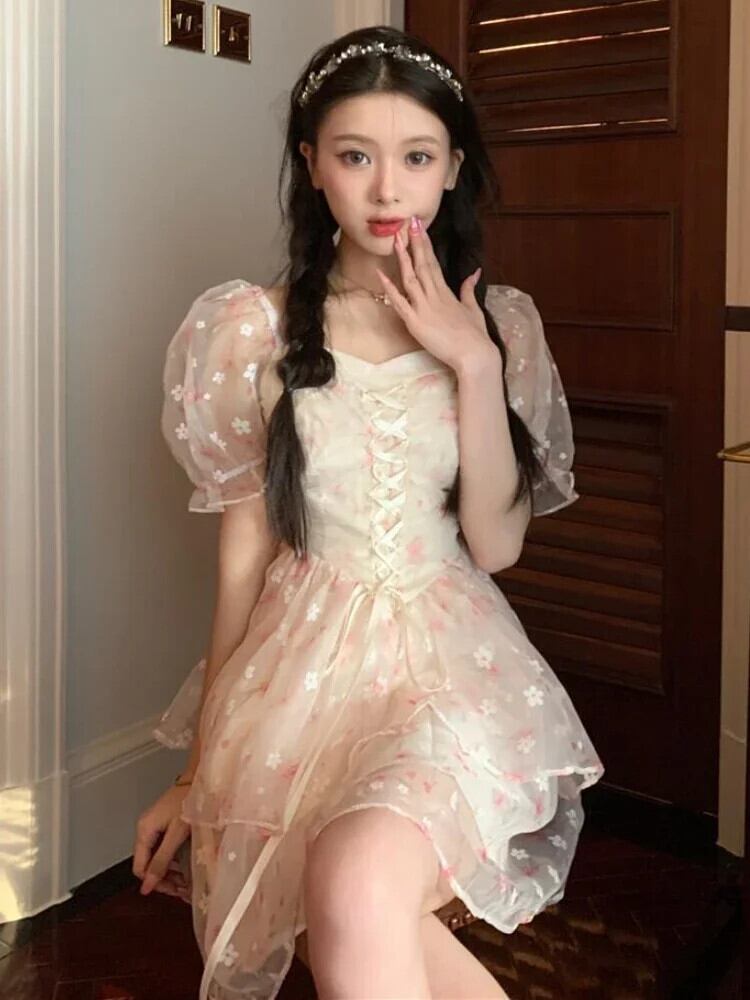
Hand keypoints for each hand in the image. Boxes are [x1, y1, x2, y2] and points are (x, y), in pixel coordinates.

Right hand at [133, 784, 191, 900]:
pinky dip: (173, 859)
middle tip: (180, 889)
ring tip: (186, 880)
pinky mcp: (165, 824)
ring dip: (170, 871)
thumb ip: (162, 860)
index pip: (140, 868)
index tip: (171, 891)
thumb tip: (148, 884)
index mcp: (144, 831)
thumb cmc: (189, 799)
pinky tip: (186, 865)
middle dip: (163, 878)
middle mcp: (146, 829)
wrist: (200, 779)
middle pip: (147, 864)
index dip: (153, 882)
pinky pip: (164, 848)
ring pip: (156, 857)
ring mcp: (155, 826)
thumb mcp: (176, 833)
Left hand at [375, 218, 494, 373]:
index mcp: (447, 292)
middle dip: (415, 242)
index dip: (425, 244)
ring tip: (395, 239)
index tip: (419, 228)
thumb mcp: (473, 309)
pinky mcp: (416, 323)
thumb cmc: (475, 335)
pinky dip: (390, 289)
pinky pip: (400, 303)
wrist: (475, 354)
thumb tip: (473, 273)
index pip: (433, 263)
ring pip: (411, 278)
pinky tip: (381, 275)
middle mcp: (435, 296)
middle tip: (407, 222)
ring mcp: (424, 308)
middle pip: (422, 264)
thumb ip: (469, 289)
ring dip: (403, 258)